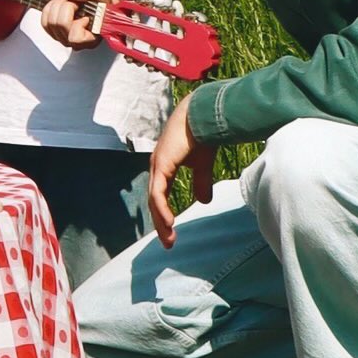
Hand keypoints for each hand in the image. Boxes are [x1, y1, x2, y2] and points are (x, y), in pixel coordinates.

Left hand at [48, 0, 113, 50]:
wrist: (101, 7)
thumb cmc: (104, 4)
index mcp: (92, 38)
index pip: (75, 36)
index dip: (76, 21)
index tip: (82, 9)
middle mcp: (77, 43)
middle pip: (60, 26)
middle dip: (64, 6)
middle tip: (73, 0)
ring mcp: (65, 39)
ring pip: (49, 24)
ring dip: (55, 6)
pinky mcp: (56, 34)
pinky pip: (44, 23)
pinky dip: (48, 9)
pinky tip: (58, 3)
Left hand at [146, 97, 196, 245]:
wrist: (203, 115)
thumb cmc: (202, 135)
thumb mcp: (201, 165)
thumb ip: (201, 182)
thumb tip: (204, 201)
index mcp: (164, 166)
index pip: (159, 195)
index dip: (163, 214)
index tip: (171, 233)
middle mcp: (157, 166)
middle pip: (153, 201)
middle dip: (160, 223)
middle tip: (169, 242)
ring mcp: (157, 165)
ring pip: (153, 200)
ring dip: (161, 221)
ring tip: (169, 238)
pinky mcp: (161, 165)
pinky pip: (158, 192)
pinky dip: (161, 209)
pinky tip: (169, 223)